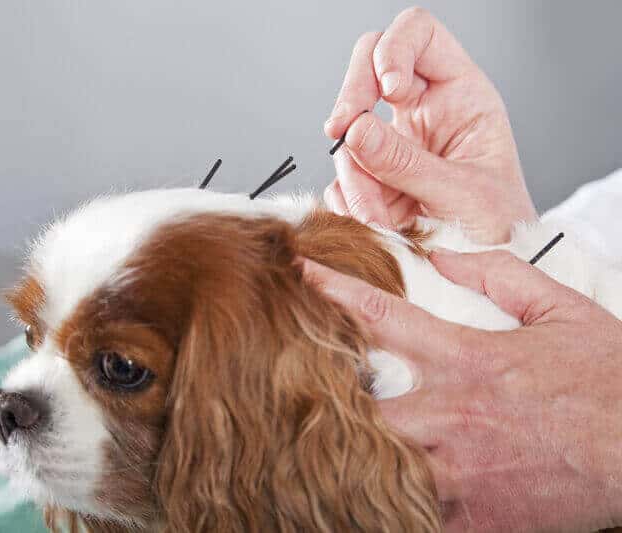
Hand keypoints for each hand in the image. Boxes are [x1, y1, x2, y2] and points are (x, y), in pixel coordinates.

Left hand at [302, 251, 621, 531]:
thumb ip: (498, 275)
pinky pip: (412, 514)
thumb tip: (443, 254)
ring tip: (317, 443)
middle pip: (358, 401)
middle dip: (325, 393)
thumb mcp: (561, 310)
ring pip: (374, 462)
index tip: (302, 274)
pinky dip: (386, 505)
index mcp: (467, 359)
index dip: (334, 291)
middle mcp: (451, 412)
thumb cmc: (608, 379)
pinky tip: (368, 497)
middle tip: (298, 385)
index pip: (383, 315)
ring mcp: (458, 468)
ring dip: (348, 451)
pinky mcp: (475, 514)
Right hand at [324, 7, 536, 243]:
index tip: (384, 91)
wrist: (489, 279)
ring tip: (380, 221)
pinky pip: (341, 177)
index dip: (394, 49)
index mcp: (460, 96)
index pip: (419, 35)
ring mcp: (393, 144)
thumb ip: (407, 163)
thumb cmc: (499, 231)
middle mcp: (423, 111)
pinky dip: (347, 202)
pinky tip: (374, 224)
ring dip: (355, 178)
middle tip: (338, 134)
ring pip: (349, 134)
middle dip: (350, 100)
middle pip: (367, 68)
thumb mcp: (462, 194)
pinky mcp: (372, 179)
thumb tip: (354, 130)